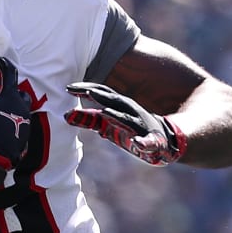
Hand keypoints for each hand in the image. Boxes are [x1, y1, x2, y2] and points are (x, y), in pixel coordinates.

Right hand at [0, 56, 32, 169]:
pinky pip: (17, 130)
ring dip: (10, 108)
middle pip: (20, 94)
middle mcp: (22, 111)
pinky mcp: (20, 144)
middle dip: (10, 89)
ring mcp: (24, 129)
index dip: (0, 64)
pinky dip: (8, 125)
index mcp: (11, 97)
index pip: (9, 72)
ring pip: (20, 113)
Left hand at [64, 81, 186, 165]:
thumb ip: (89, 119)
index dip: (86, 90)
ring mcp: (142, 127)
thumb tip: (65, 115)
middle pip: (114, 101)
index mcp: (121, 106)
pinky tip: (138, 144)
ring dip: (118, 116)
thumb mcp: (109, 124)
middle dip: (100, 95)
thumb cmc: (131, 129)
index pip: (102, 93)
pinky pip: (149, 143)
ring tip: (105, 113)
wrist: (166, 140)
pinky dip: (144, 143)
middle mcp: (131, 112)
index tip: (67, 88)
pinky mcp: (153, 142)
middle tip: (84, 91)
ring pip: (129, 120)